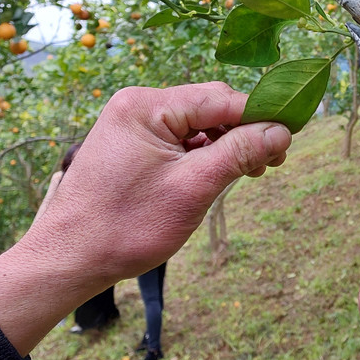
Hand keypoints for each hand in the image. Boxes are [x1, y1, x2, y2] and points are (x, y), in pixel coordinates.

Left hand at [0, 83, 291, 354]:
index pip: (221, 99)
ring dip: (226, 145)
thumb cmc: (125, 227)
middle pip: (210, 107)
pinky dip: (204, 154)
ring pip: (198, 125)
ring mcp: (132, 125)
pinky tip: (218, 175)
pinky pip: (179, 139)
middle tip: (272, 163)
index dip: (261, 116)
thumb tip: (282, 130)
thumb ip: (239, 153)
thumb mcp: (192, 189)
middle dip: (245, 131)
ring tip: (249, 172)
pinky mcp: (131, 145)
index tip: (292, 137)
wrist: (67, 259)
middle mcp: (138, 105)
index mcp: (148, 106)